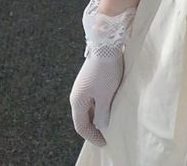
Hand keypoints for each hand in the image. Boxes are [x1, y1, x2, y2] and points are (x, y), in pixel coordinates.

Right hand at [70, 0, 135, 145]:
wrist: (106, 45)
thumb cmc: (105, 71)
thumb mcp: (106, 95)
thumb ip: (102, 113)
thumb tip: (101, 125)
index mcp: (77, 101)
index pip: (81, 126)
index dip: (92, 136)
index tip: (104, 142)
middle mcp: (77, 94)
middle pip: (83, 117)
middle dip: (94, 127)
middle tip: (107, 134)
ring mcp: (83, 86)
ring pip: (89, 107)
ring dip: (98, 116)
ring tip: (110, 121)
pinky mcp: (89, 79)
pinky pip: (93, 98)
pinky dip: (99, 105)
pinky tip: (109, 105)